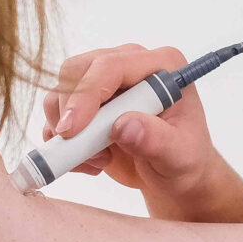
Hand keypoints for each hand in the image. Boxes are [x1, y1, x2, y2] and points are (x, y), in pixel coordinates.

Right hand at [43, 45, 242, 219]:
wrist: (173, 176)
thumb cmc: (185, 160)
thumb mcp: (179, 155)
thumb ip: (156, 140)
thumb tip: (123, 125)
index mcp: (161, 66)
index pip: (112, 66)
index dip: (86, 94)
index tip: (72, 129)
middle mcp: (130, 65)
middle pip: (77, 71)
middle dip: (70, 111)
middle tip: (78, 147)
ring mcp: (107, 83)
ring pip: (61, 92)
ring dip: (68, 132)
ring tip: (99, 160)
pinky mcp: (88, 103)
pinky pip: (58, 115)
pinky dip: (63, 142)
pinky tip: (91, 162)